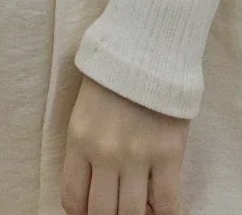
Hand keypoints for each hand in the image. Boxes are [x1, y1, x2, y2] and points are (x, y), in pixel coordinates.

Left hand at [60, 74, 190, 214]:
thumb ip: (87, 147)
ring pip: (132, 214)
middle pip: (102, 213)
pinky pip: (168, 205)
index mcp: (79, 138)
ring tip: (142, 206)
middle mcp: (104, 151)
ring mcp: (137, 155)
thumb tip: (96, 188)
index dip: (83, 214)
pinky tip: (164, 209)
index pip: (72, 197)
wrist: (147, 45)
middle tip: (119, 209)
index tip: (93, 211)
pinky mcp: (168, 154)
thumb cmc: (115, 74)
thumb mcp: (86, 108)